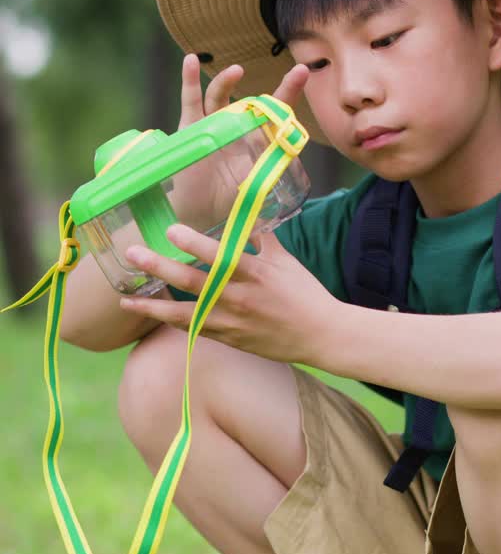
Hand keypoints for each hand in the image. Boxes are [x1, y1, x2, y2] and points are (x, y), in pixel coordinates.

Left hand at [120, 222, 337, 365]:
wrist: (321, 335)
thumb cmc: (305, 293)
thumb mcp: (285, 260)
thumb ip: (260, 238)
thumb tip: (243, 214)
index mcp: (257, 274)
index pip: (221, 257)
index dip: (195, 244)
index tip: (171, 230)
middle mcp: (241, 298)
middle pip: (195, 283)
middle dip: (161, 268)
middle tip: (133, 254)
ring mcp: (233, 322)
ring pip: (186, 314)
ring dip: (154, 306)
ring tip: (126, 299)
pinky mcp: (230, 339)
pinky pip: (195, 329)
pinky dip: (173, 321)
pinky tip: (152, 312)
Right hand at [170, 55, 310, 229]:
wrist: (201, 214)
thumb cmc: (231, 202)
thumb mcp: (256, 190)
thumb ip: (266, 187)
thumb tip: (279, 203)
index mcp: (255, 138)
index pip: (276, 112)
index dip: (289, 92)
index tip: (303, 71)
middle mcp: (235, 127)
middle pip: (252, 102)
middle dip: (276, 88)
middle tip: (297, 74)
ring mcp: (212, 125)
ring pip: (219, 97)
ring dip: (226, 82)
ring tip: (236, 71)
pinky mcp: (189, 129)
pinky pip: (190, 102)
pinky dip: (189, 81)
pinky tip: (190, 61)